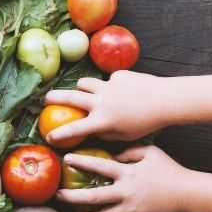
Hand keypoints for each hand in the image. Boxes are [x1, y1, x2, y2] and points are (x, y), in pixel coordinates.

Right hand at [44, 71, 167, 145]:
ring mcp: (108, 86)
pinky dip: (112, 85)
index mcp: (102, 121)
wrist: (166, 100)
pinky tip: (126, 90)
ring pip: (85, 84)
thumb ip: (105, 133)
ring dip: (81, 88)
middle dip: (54, 98)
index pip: (74, 129)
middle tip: (45, 99)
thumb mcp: (124, 136)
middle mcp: (100, 102)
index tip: (48, 136)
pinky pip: (109, 80)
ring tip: (81, 90)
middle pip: (70, 98)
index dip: (59, 134)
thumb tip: (92, 130)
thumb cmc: (147, 123)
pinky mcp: (118, 75)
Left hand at [57, 146, 189, 211]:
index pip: (100, 167)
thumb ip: (128, 151)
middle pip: (93, 197)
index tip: (66, 159)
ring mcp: (130, 210)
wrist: (188, 195)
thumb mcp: (150, 152)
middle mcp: (126, 193)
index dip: (82, 162)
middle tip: (58, 195)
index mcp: (128, 173)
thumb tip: (110, 154)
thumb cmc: (168, 170)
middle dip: (72, 197)